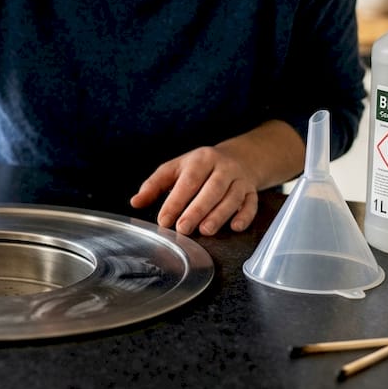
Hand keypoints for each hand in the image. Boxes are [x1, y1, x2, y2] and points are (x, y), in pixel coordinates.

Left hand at [130, 145, 260, 235]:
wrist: (239, 158)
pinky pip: (251, 203)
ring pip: (232, 197)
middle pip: (212, 188)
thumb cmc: (200, 168)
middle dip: (197, 209)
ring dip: (219, 214)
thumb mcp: (176, 169)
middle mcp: (223, 167)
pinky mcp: (252, 191)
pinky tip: (235, 227)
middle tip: (183, 228)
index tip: (164, 219)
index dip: (176, 200)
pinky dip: (245, 215)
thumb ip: (155, 185)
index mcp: (201, 159)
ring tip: (205, 230)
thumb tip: (135, 202)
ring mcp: (240, 179)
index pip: (188, 180)